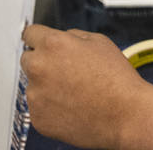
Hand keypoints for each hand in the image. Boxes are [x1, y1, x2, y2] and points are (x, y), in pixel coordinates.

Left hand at [21, 24, 150, 149]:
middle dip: (42, 62)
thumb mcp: (99, 41)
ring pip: (33, 86)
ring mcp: (36, 96)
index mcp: (53, 45)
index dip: (38, 38)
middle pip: (28, 59)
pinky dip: (50, 107)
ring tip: (74, 93)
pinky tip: (71, 107)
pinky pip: (39, 108)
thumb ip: (72, 36)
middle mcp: (40, 68)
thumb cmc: (116, 80)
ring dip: (46, 86)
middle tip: (64, 71)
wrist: (124, 115)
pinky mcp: (38, 118)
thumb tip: (61, 38)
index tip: (39, 43)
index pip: (30, 34)